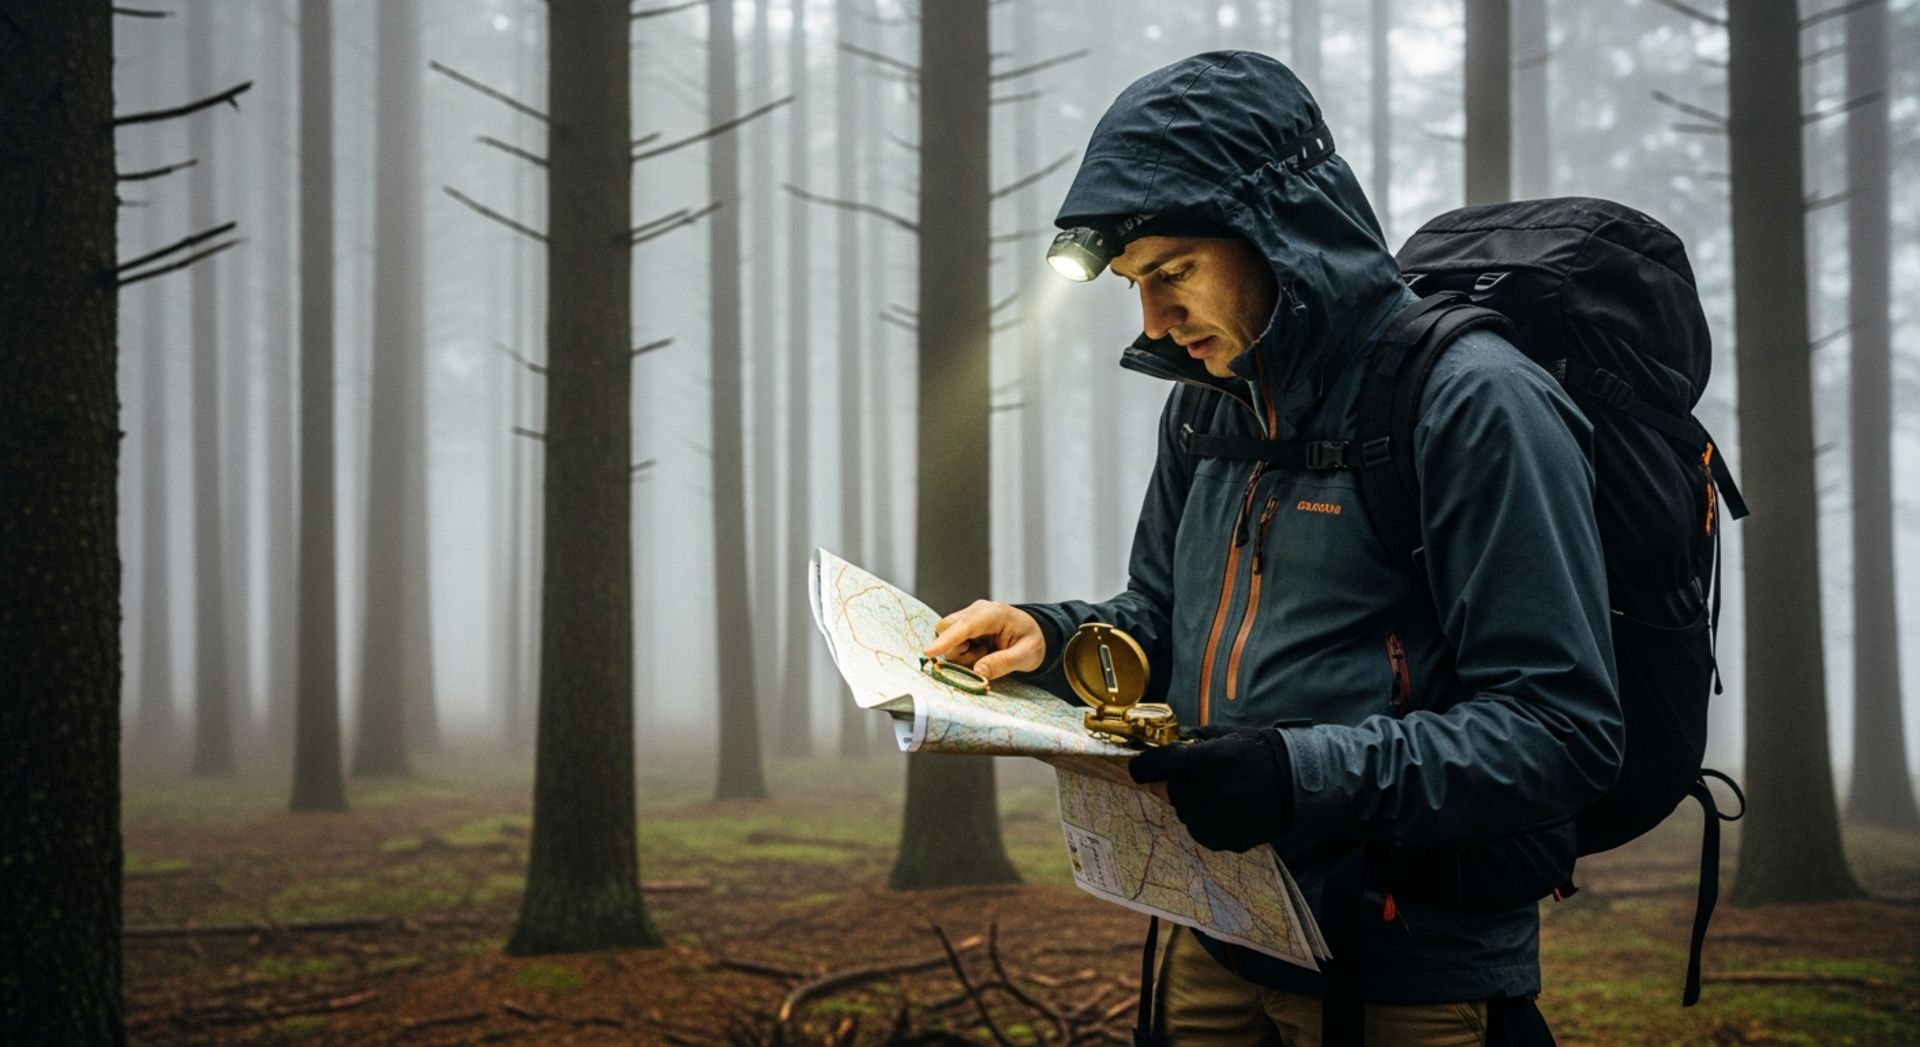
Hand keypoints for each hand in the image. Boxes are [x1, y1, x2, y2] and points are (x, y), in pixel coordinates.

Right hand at [922, 600, 1044, 681]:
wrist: (1033, 633)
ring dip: (962, 652)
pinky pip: (952, 640)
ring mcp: (969, 615)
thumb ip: (1003, 663)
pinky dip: (963, 651)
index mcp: (995, 613)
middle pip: (947, 628)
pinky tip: (981, 650)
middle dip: (957, 649)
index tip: (929, 653)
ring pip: (947, 636)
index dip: (947, 640)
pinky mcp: (965, 624)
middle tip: (983, 657)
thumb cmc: (1032, 642)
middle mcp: (978, 610)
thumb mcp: (1027, 656)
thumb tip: (978, 672)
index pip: (965, 626)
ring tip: (986, 653)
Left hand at [1128, 728, 1294, 852]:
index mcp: (1214, 757)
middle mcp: (1217, 788)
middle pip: (1173, 794)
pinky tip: (1224, 812)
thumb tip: (1158, 765)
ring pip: (1186, 816)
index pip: (1160, 764)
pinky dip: (1205, 824)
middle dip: (1179, 787)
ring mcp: (1226, 817)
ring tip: (1216, 796)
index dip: (1144, 768)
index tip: (1141, 770)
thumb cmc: (1256, 753)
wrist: (1298, 782)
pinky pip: (1202, 835)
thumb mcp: (1225, 736)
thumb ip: (1190, 747)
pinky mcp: (1233, 839)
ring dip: (1193, 806)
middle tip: (1198, 780)